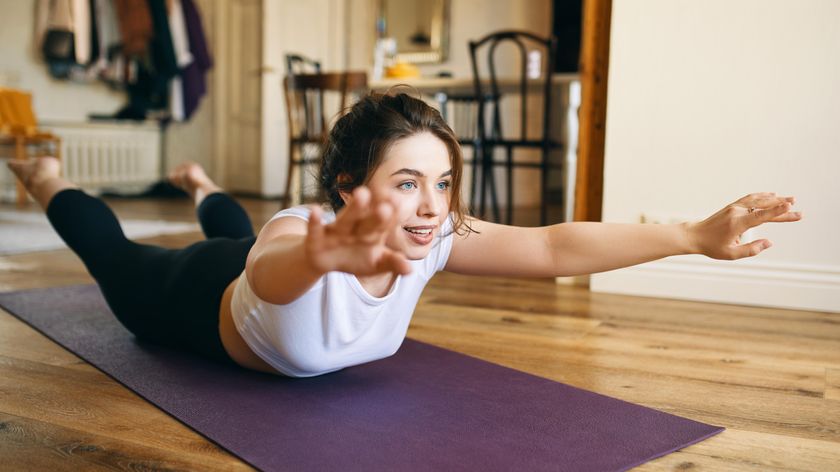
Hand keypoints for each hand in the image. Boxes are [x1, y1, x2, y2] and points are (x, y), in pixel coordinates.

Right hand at [304, 186, 411, 275]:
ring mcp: (336, 231)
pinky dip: (314, 221)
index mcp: (373, 232)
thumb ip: (392, 263)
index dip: (393, 216)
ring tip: (362, 193)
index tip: (400, 204)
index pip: (385, 224)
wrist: (325, 260)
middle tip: (390, 200)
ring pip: (346, 219)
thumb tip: (410, 270)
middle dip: (377, 213)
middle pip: (368, 221)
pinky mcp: (317, 237)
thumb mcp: (375, 263)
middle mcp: (356, 227)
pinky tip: (315, 209)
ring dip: (354, 208)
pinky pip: (315, 228)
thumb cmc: (355, 257)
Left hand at [687, 192, 801, 259]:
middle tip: (798, 209)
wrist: (694, 235)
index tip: (790, 207)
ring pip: (758, 200)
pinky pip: (750, 198)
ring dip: (774, 200)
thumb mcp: (731, 254)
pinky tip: (772, 195)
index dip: (776, 211)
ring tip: (790, 200)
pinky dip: (762, 196)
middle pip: (763, 207)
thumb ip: (752, 249)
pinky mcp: (732, 206)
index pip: (760, 216)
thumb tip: (769, 242)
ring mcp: (734, 207)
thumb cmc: (711, 246)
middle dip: (781, 208)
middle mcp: (736, 212)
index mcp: (737, 224)